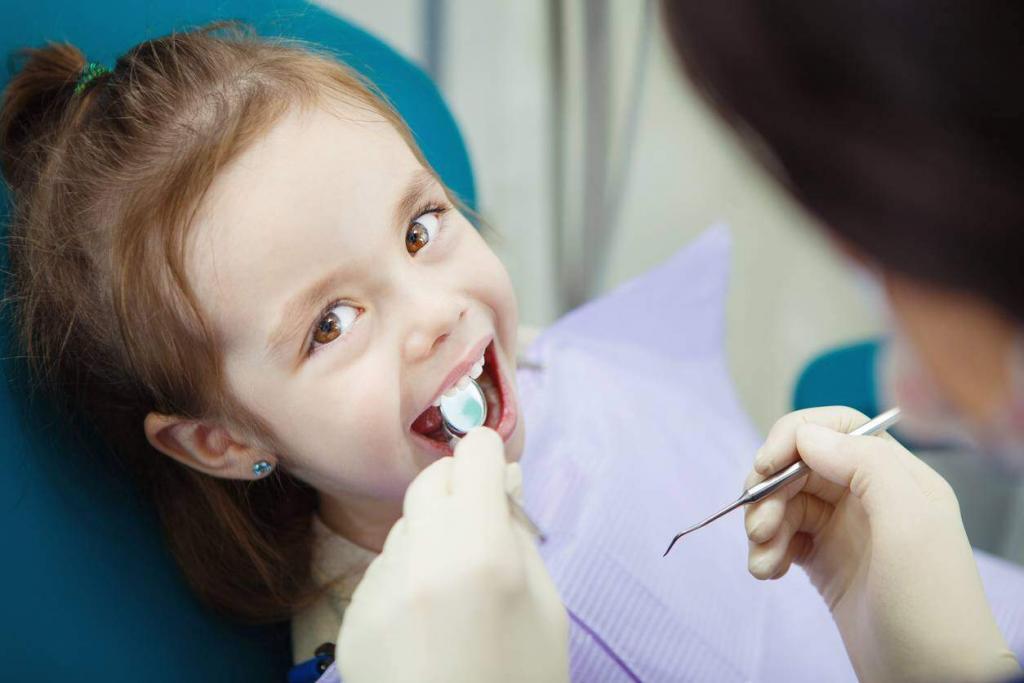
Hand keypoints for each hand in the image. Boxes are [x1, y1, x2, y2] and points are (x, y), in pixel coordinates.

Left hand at [338, 428, 569, 682]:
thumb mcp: (548, 612)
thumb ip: (520, 540)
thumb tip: (499, 490)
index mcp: (480, 552)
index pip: (475, 455)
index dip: (492, 458)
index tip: (498, 475)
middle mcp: (420, 558)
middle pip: (431, 481)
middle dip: (459, 490)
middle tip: (480, 527)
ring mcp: (378, 589)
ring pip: (406, 528)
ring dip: (430, 538)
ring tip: (454, 595)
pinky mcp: (353, 618)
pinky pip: (384, 573)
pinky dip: (406, 581)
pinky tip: (424, 628)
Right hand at [745, 406, 1019, 682]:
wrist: (932, 682)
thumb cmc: (930, 603)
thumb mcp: (909, 522)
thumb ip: (863, 465)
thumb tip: (805, 433)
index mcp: (895, 476)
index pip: (835, 428)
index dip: (793, 436)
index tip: (765, 467)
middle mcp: (868, 496)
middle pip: (800, 465)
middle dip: (770, 491)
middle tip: (759, 528)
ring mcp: (844, 530)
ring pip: (784, 503)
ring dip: (762, 526)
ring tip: (763, 563)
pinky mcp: (824, 563)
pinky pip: (782, 538)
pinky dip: (765, 551)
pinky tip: (767, 574)